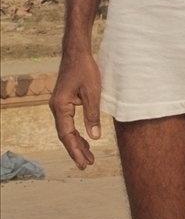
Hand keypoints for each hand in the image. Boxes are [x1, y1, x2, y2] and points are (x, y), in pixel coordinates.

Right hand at [49, 51, 102, 168]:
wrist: (77, 53)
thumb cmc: (85, 69)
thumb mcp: (93, 92)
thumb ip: (93, 115)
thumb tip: (95, 137)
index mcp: (60, 107)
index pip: (67, 135)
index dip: (75, 150)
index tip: (84, 163)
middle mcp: (56, 107)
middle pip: (65, 135)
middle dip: (76, 151)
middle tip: (87, 165)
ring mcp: (59, 105)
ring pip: (67, 130)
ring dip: (77, 143)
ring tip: (88, 157)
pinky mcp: (64, 102)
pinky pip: (69, 122)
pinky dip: (77, 133)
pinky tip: (85, 140)